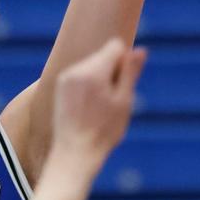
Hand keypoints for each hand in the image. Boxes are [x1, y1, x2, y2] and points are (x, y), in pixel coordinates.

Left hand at [52, 39, 146, 171]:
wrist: (74, 153)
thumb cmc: (103, 131)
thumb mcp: (123, 101)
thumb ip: (131, 72)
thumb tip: (140, 49)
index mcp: (93, 71)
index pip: (115, 46)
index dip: (125, 63)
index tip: (123, 85)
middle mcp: (76, 69)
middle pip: (103, 55)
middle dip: (112, 71)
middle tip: (111, 101)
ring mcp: (65, 77)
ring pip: (92, 66)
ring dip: (100, 79)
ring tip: (98, 107)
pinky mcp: (59, 86)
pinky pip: (80, 75)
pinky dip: (88, 86)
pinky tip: (88, 108)